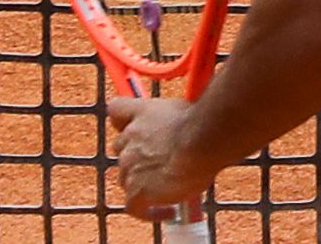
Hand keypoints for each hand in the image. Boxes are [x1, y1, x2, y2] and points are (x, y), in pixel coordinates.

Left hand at [105, 94, 214, 221]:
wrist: (202, 140)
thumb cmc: (203, 123)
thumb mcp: (187, 108)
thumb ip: (175, 119)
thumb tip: (189, 127)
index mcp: (142, 112)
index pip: (117, 111)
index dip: (124, 122)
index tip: (134, 130)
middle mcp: (130, 137)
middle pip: (123, 151)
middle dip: (139, 159)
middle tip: (162, 167)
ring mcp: (130, 165)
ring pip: (127, 180)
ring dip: (144, 184)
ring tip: (169, 190)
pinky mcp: (137, 191)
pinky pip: (134, 207)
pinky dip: (148, 211)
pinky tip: (168, 211)